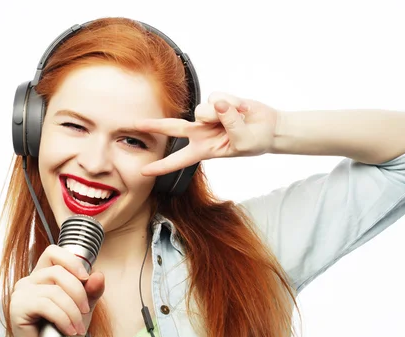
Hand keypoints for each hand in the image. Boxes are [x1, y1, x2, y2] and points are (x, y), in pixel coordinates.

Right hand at [9, 244, 104, 336]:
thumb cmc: (63, 331)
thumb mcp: (83, 308)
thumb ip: (91, 291)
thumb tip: (99, 275)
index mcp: (43, 275)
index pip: (54, 252)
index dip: (72, 261)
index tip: (86, 277)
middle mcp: (29, 280)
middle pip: (58, 272)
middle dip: (78, 293)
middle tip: (85, 311)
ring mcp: (21, 293)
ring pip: (54, 291)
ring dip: (72, 311)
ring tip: (78, 327)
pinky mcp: (17, 308)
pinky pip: (46, 305)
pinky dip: (62, 318)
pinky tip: (68, 330)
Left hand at [136, 92, 278, 175]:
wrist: (269, 127)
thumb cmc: (255, 141)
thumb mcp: (243, 141)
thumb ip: (229, 123)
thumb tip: (218, 104)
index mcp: (204, 149)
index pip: (178, 159)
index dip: (161, 166)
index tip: (144, 171)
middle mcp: (201, 132)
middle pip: (173, 127)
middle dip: (155, 126)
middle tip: (135, 124)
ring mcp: (208, 116)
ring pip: (202, 110)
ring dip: (222, 113)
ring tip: (240, 118)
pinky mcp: (216, 101)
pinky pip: (217, 97)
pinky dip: (232, 102)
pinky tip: (242, 108)